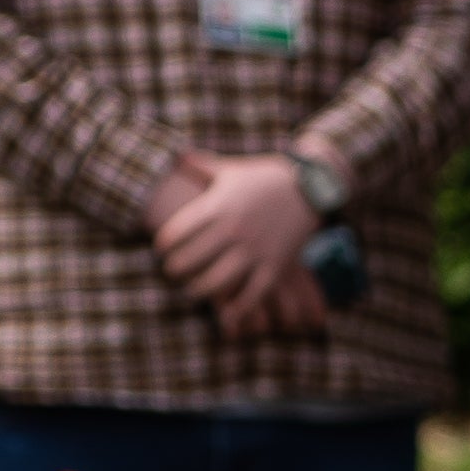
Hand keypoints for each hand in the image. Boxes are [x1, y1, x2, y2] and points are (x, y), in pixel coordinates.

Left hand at [150, 155, 321, 332]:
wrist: (309, 187)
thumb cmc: (264, 178)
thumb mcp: (230, 169)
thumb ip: (200, 165)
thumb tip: (176, 156)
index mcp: (217, 206)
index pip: (177, 232)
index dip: (163, 245)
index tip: (160, 249)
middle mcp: (234, 230)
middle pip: (192, 260)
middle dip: (176, 270)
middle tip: (172, 273)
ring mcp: (255, 250)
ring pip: (219, 281)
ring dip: (200, 290)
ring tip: (193, 291)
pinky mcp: (276, 265)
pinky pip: (253, 293)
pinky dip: (239, 307)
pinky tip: (228, 314)